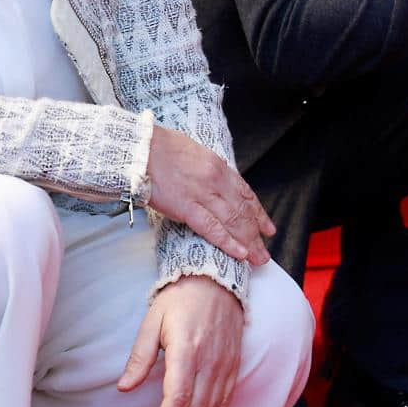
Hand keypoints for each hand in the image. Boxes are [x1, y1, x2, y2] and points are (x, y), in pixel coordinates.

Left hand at [117, 275, 244, 406]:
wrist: (216, 279)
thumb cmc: (179, 299)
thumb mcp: (152, 320)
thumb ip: (140, 356)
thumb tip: (124, 388)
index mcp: (187, 349)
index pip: (179, 397)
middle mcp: (210, 359)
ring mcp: (225, 362)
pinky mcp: (234, 362)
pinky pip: (227, 397)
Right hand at [145, 126, 274, 266]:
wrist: (140, 149)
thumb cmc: (161, 148)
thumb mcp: (196, 154)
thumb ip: (210, 171)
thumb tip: (217, 185)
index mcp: (219, 167)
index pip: (246, 194)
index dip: (259, 214)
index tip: (267, 228)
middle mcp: (216, 181)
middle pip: (243, 212)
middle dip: (257, 234)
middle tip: (265, 252)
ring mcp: (203, 195)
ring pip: (233, 222)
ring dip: (248, 243)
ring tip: (258, 258)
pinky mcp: (186, 208)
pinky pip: (212, 228)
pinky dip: (228, 242)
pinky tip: (239, 253)